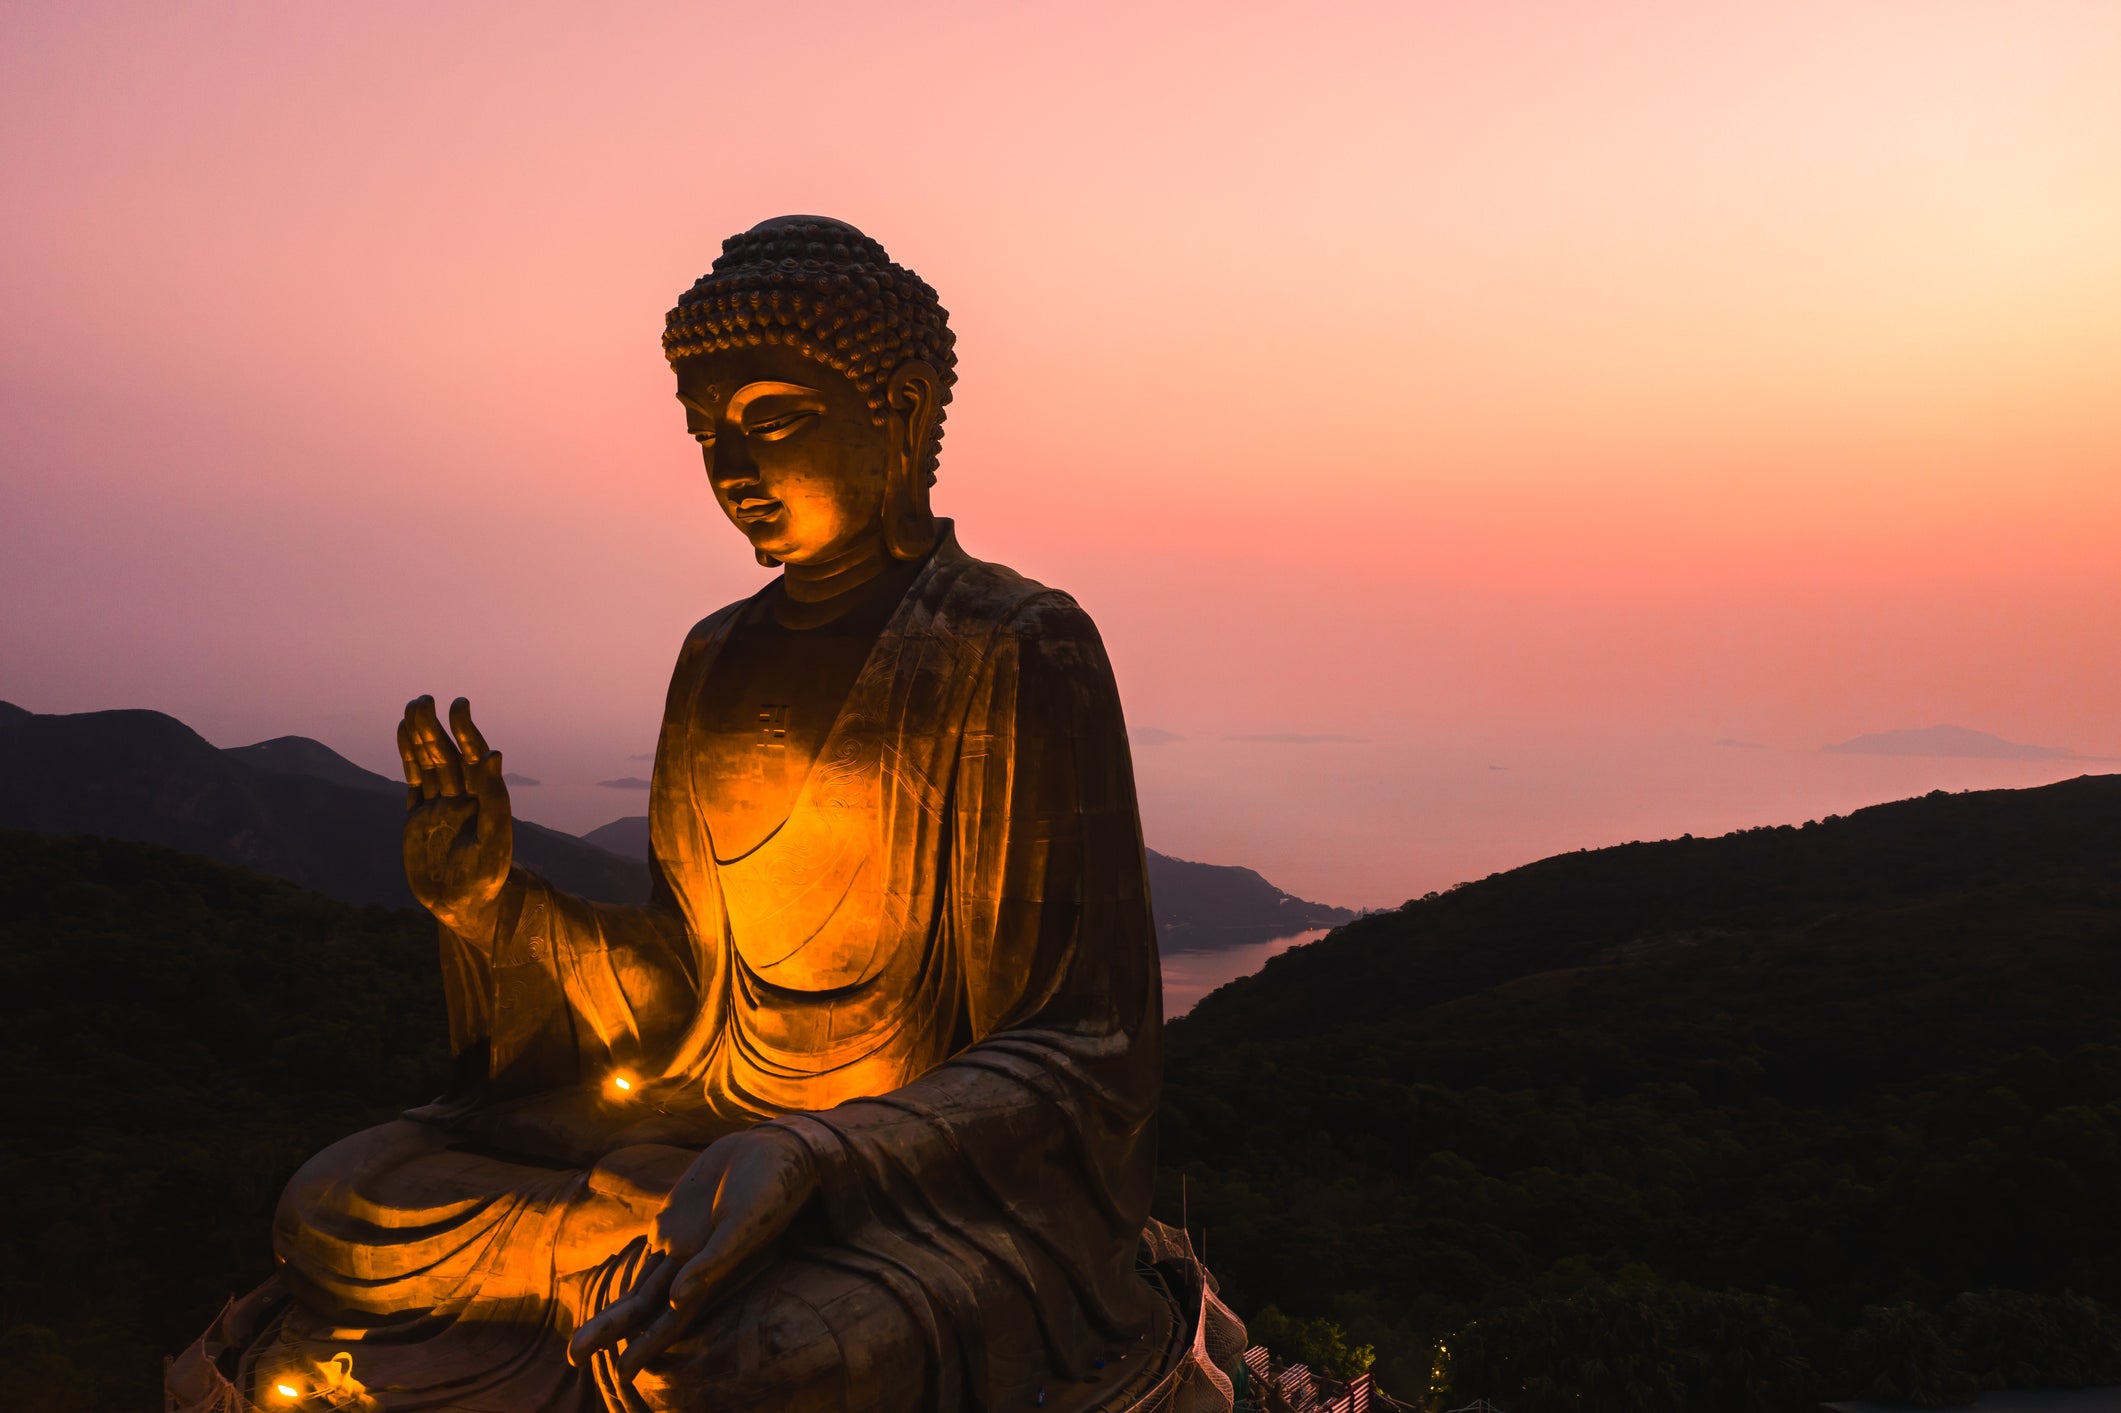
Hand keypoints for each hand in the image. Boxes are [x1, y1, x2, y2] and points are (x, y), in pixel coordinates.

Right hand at [397, 695, 512, 937]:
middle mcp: (460, 798)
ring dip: (419, 737)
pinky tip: (404, 736)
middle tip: (423, 698)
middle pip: (445, 755)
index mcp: (482, 799)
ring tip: (412, 707)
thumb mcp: (494, 843)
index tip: (459, 704)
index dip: (465, 731)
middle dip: (434, 727)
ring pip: (428, 764)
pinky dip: (408, 759)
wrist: (464, 908)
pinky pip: (413, 781)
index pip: (473, 757)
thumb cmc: (486, 879)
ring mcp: (438, 807)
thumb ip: (495, 800)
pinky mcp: (418, 819)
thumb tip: (494, 755)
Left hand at [569, 1125, 818, 1377]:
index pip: (670, 1318)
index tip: (621, 1375)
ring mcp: (681, 1240)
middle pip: (642, 1305)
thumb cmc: (771, 1187)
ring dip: (612, 1313)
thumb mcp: (744, 1225)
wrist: (775, 1147)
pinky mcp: (676, 1215)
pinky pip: (650, 1251)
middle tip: (572, 1357)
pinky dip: (632, 1276)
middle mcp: (691, 1263)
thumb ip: (713, 1263)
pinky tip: (619, 1296)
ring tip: (579, 1344)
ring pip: (640, 1284)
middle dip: (608, 1330)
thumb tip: (676, 1300)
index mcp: (708, 1271)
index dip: (646, 1346)